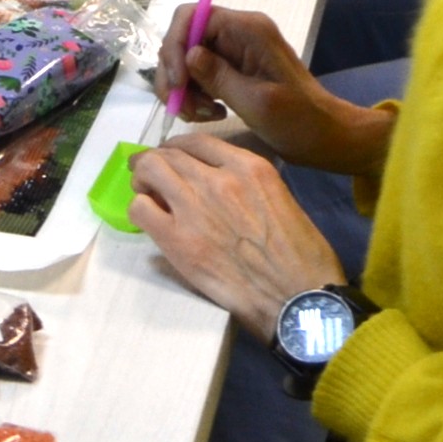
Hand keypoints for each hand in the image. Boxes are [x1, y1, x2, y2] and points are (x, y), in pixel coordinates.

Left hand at [127, 137, 347, 338]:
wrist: (298, 300)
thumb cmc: (302, 257)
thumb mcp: (281, 199)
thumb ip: (248, 184)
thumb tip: (221, 183)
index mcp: (249, 168)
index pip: (198, 141)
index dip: (178, 148)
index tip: (173, 158)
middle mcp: (217, 179)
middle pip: (170, 153)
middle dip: (156, 161)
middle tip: (150, 176)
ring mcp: (194, 207)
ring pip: (150, 170)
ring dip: (143, 179)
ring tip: (146, 193)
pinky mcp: (177, 240)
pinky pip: (141, 208)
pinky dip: (141, 209)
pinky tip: (150, 221)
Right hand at [161, 6, 393, 177]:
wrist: (326, 137)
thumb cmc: (300, 120)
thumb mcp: (258, 102)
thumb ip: (219, 76)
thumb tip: (187, 55)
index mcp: (247, 29)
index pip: (191, 16)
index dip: (175, 46)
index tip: (177, 84)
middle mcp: (238, 32)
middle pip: (185, 38)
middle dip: (176, 73)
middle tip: (184, 108)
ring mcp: (235, 51)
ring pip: (187, 59)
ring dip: (185, 88)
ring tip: (201, 115)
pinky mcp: (233, 70)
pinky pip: (199, 74)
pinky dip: (196, 94)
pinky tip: (211, 114)